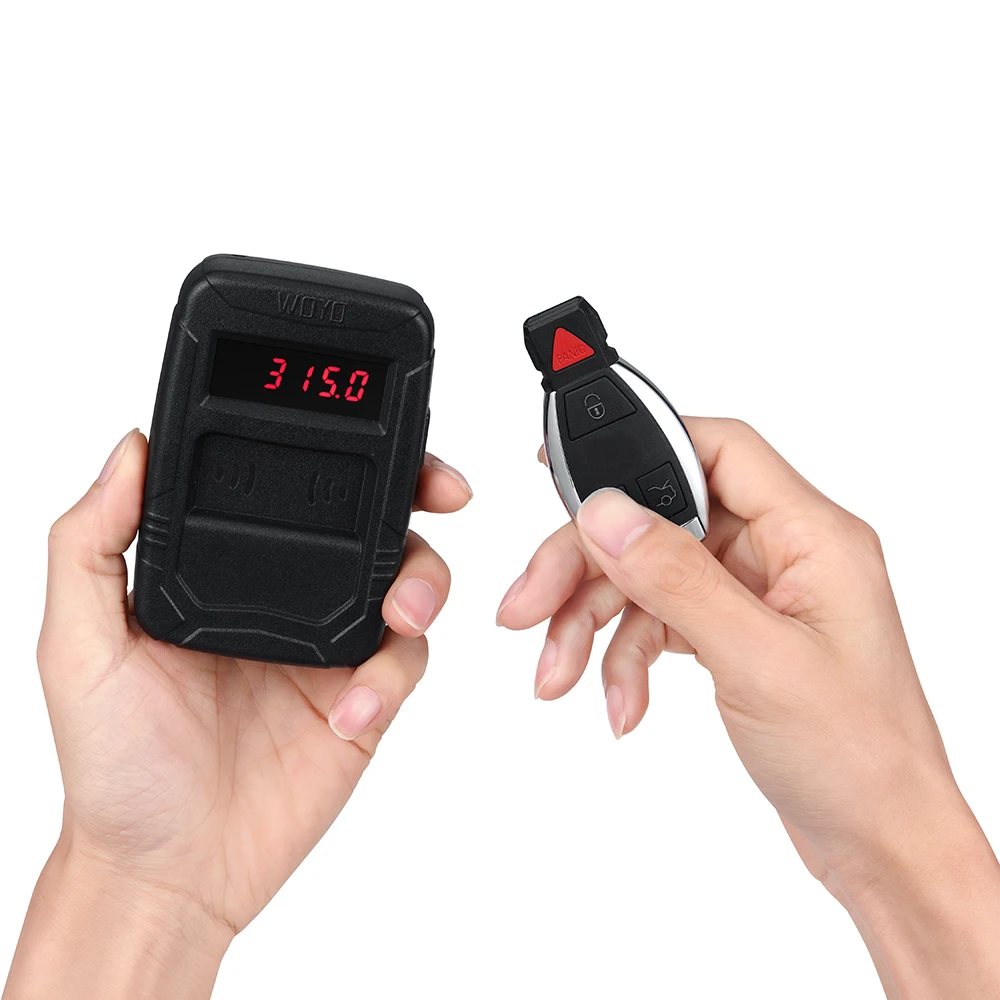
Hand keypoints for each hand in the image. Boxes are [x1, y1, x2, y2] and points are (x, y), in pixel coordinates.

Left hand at [5, 429, 470, 998]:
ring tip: (404, 613)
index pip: (292, 490)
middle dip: (418, 495)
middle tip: (442, 493)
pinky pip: (405, 665)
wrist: (166, 871)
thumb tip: (127, 451)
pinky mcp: (365, 700)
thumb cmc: (115, 763)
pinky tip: (348, 710)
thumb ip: (91, 542)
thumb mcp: (79, 644)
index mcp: (228, 569)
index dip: (337, 452)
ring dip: (424, 583)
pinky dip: (390, 678)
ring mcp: (332, 648)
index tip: (369, 433)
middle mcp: (289, 597)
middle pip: (373, 523)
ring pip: (410, 583)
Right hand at [497, 417, 999, 997]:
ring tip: (557, 675)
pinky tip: (619, 704)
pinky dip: (625, 657)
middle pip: (660, 521)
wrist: (880, 843)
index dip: (640, 451)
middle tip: (526, 606)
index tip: (564, 473)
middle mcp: (783, 554)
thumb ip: (677, 578)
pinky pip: (658, 620)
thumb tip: (608, 513)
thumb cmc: (859, 758)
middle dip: (587, 564)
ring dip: (593, 622)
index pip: (718, 451)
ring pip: (647, 575)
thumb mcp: (758, 661)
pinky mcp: (734, 634)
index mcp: (812, 535)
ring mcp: (756, 595)